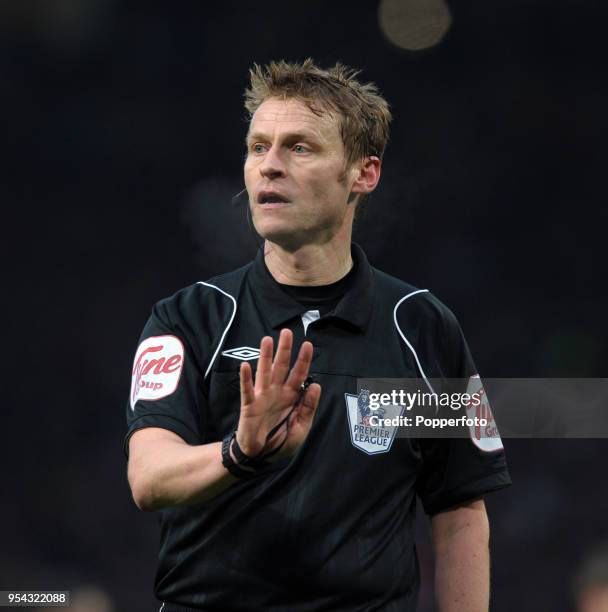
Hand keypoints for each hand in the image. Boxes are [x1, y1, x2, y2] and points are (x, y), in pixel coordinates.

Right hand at [236, 328, 321, 459]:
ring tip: (267, 340)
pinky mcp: (249, 406)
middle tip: (286, 332)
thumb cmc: (280, 442)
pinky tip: (245, 366)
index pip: (299, 374)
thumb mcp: (301, 427)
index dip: (303, 360)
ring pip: (264, 372)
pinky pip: (247, 390)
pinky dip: (246, 378)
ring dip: (265, 356)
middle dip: (284, 350)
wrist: (260, 457)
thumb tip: (317, 385)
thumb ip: (309, 407)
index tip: (307, 344)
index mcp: (291, 396)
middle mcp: (276, 392)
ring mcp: (262, 397)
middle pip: (281, 367)